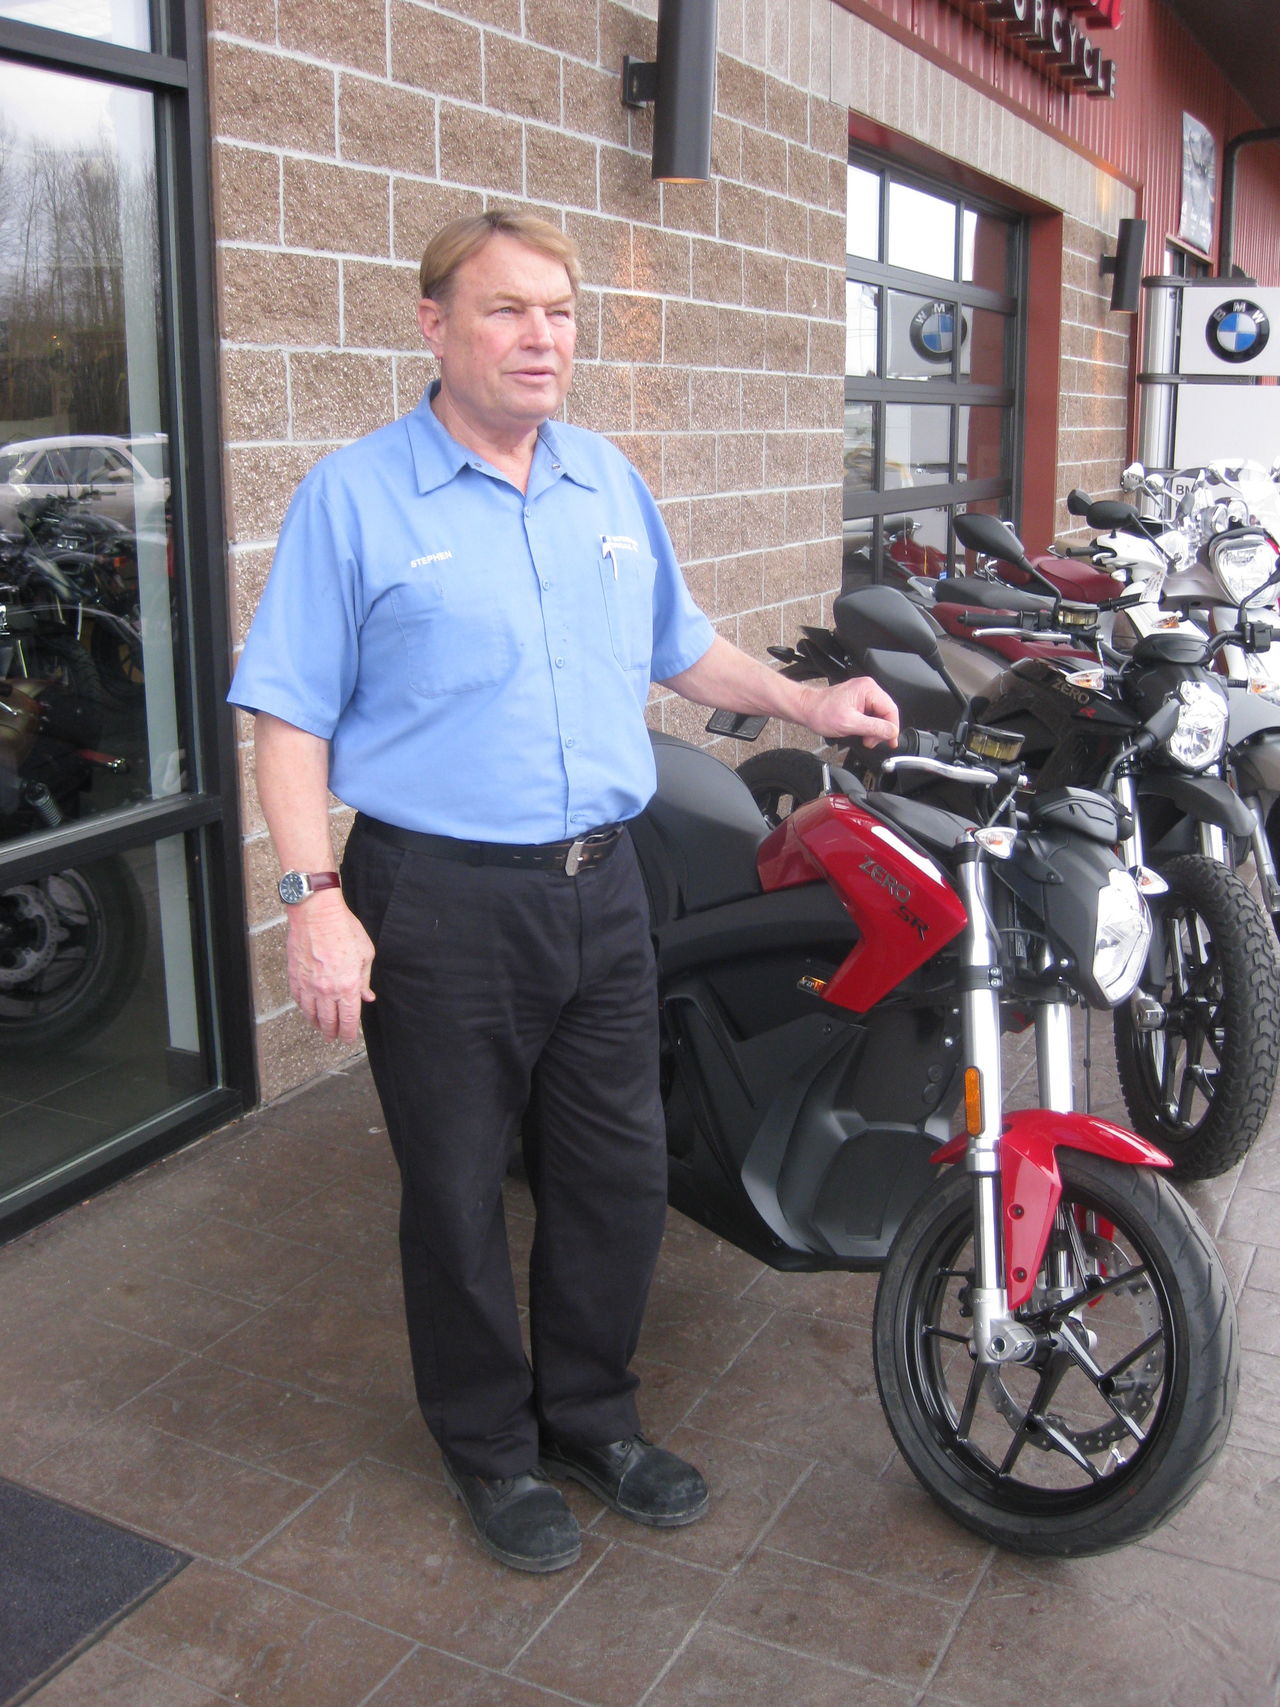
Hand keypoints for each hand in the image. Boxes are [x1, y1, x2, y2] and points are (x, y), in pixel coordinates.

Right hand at [284, 890, 375, 1043]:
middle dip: (332, 1032)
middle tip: (333, 1037)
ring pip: (311, 1014)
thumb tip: (367, 997)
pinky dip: (303, 1008)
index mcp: (348, 986)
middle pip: (328, 1021)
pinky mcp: (295, 977)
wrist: (317, 915)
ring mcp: (309, 985)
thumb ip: (365, 980)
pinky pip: (298, 1000)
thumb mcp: (366, 954)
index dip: (349, 1033)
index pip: (349, 1019)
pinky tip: (307, 1010)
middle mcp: (327, 990)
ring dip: (317, 1023)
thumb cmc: (344, 930)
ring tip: (320, 1027)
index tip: (348, 1038)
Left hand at [802, 676, 899, 747]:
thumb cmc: (821, 712)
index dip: (891, 728)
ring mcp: (863, 694)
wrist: (806, 709)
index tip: (890, 741)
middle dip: (881, 730)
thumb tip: (891, 732)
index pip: (890, 709)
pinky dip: (868, 726)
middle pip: (886, 712)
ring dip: (874, 730)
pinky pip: (871, 714)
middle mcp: (867, 688)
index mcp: (868, 689)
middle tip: (870, 741)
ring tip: (864, 737)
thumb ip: (873, 728)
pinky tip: (860, 731)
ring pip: (879, 715)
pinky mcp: (859, 700)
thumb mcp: (850, 724)